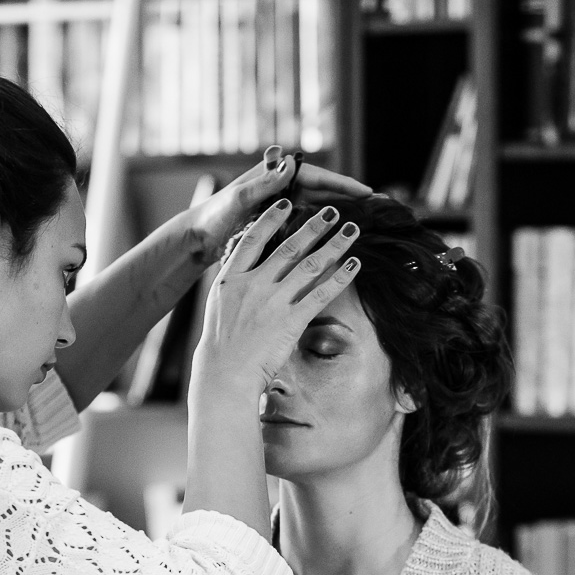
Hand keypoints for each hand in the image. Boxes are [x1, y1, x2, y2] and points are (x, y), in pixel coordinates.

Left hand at [184, 145, 370, 266]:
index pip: (316, 177)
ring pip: (319, 208)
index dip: (342, 184)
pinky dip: (325, 231)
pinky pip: (308, 226)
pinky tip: (340, 241)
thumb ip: (261, 184)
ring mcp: (281, 208)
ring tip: (367, 221)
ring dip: (341, 214)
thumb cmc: (212, 216)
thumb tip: (289, 164)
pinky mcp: (278, 226)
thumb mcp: (236, 199)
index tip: (366, 192)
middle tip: (379, 205)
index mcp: (274, 177)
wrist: (196, 238)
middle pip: (324, 191)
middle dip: (350, 197)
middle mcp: (281, 189)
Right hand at [189, 199, 360, 395]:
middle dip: (314, 226)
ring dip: (334, 245)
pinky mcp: (292, 321)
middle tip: (331, 210)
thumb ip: (237, 283)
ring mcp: (274, 302)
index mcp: (233, 278)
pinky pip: (321, 294)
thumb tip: (251, 269)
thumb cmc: (222, 344)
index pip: (253, 239)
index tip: (287, 201)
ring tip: (351, 231)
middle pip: (289, 247)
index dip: (271, 218)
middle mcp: (255, 284)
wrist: (224, 373)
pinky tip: (354, 265)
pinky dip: (340, 277)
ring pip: (310, 265)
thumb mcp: (220, 305)